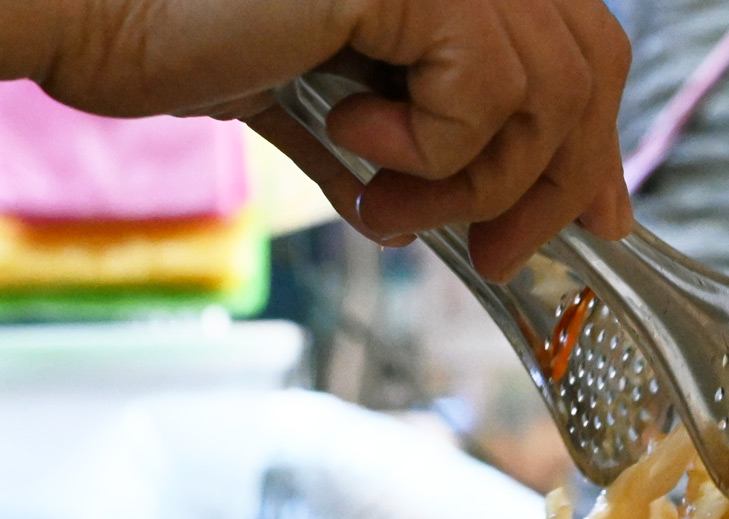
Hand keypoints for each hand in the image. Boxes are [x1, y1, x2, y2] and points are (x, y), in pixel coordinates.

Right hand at [25, 0, 633, 278]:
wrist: (101, 14)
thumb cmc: (214, 49)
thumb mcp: (365, 109)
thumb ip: (456, 143)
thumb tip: (548, 211)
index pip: (589, 48)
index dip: (599, 141)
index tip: (598, 220)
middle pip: (585, 75)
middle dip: (550, 188)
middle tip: (491, 255)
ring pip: (541, 98)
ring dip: (468, 185)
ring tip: (387, 205)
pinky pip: (483, 92)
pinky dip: (430, 148)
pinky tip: (353, 130)